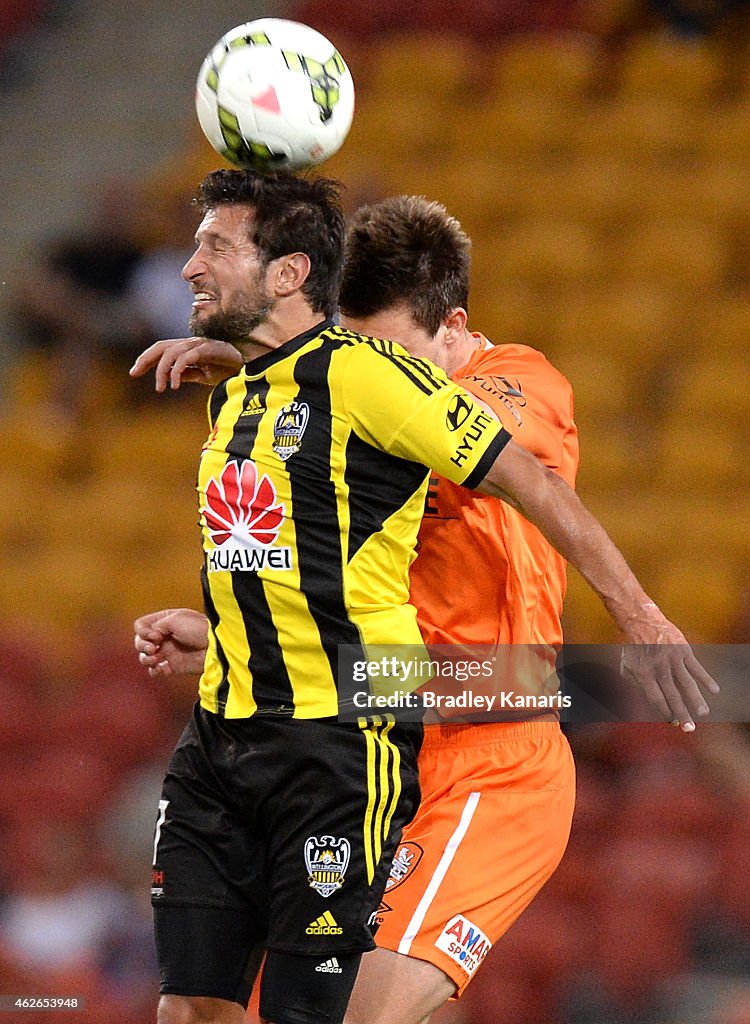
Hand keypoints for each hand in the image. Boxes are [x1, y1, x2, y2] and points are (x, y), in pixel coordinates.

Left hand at [129, 337, 243, 391]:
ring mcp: (200, 345)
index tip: (134, 372)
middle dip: (146, 359)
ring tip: (160, 388)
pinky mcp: (208, 349)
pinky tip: (175, 385)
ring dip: (162, 371)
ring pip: (172, 353)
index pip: (162, 349)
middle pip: (162, 346)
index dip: (146, 359)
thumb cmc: (231, 369)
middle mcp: (192, 343)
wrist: (252, 366)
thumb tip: (172, 379)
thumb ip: (189, 374)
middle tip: (134, 373)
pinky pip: (186, 358)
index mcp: (189, 348)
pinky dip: (177, 371)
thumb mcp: (205, 375)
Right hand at [134, 608, 208, 677]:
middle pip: (140, 642)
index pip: (141, 626)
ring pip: (145, 657)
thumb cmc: (199, 629)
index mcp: (165, 621)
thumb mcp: (175, 619)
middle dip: (142, 645)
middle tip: (153, 648)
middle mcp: (164, 636)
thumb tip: (150, 638)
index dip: (143, 631)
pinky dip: (154, 670)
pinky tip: (159, 668)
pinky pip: (155, 670)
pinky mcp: (173, 665)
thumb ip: (157, 626)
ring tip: (156, 658)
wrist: (215, 647)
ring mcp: (168, 651)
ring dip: (146, 659)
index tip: (154, 635)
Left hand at [619, 605, 719, 731]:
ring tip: (703, 713)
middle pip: (672, 695)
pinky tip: (714, 690)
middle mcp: (658, 668)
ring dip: (696, 699)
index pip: (656, 699)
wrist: (641, 620)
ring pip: (686, 683)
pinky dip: (706, 679)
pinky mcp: (683, 650)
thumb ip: (635, 683)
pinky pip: (696, 667)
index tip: (673, 723)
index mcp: (643, 674)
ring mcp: (672, 659)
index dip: (665, 712)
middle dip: (681, 713)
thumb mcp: (626, 665)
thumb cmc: (633, 646)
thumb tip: (645, 699)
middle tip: (690, 728)